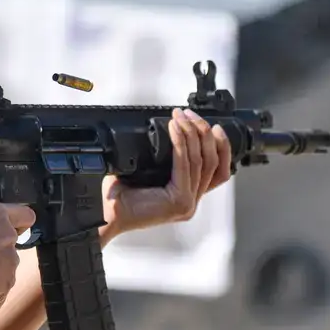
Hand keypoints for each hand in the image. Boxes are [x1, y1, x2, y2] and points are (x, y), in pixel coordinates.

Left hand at [100, 108, 231, 239]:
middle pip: (212, 162)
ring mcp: (187, 202)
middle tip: (191, 115)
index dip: (221, 147)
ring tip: (182, 117)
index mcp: (187, 197)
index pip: (219, 172)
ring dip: (192, 133)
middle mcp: (191, 201)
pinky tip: (174, 128)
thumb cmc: (122, 197)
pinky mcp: (179, 200)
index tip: (215, 128)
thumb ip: (164, 160)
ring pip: (201, 160)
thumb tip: (169, 131)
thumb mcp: (149, 174)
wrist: (107, 214)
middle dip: (204, 133)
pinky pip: (184, 164)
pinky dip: (181, 142)